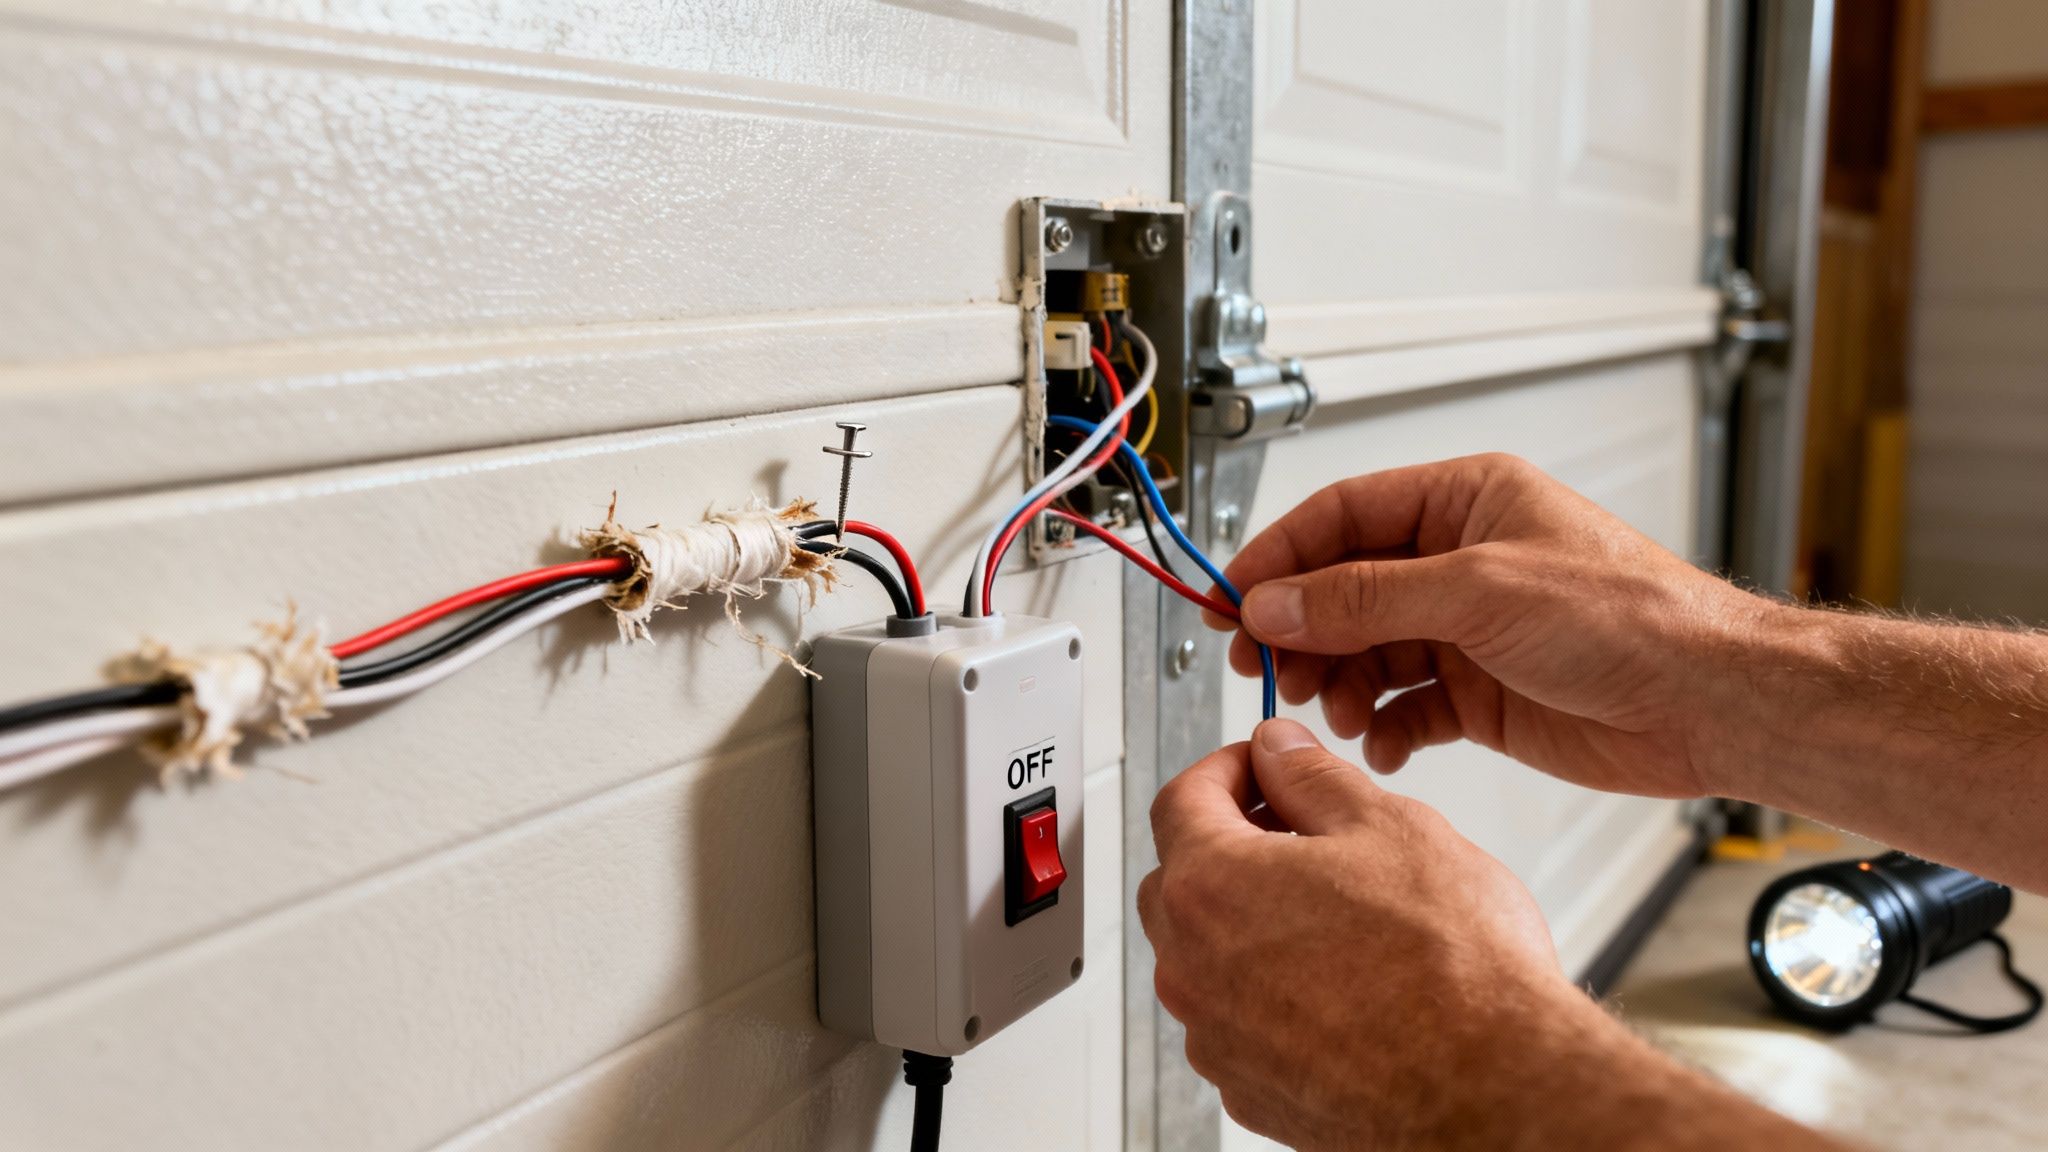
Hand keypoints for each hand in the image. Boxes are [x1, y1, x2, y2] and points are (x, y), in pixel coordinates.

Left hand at [1139, 720, 1852, 1149]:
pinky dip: (1269, 993)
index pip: (1181, 799)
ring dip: (1251, 923)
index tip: (1263, 766)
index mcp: (1212, 885)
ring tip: (1336, 914)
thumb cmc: (1453, 967)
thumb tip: (1278, 750)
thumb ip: (1311, 777)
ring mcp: (1216, 1037)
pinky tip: (1340, 983)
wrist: (1496, 1086)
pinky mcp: (1249, 1089)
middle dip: (1232, 843)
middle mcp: (1193, 967)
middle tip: (1302, 832)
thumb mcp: (1387, 826)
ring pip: (1206, 955)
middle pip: (1182, 878)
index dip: (1227, 769)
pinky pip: (1237, 1020)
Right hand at [1213, 453, 1774, 798]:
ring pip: (1369, 651)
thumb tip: (1276, 602)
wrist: (1709, 704)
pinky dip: (1386, 728)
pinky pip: (1407, 706)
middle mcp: (1463, 561)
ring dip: (1342, 685)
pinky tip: (1386, 745)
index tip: (1231, 603)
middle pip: (1345, 588)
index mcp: (1466, 502)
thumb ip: (1364, 597)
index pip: (1343, 517)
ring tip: (1338, 713)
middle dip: (1304, 631)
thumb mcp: (1479, 592)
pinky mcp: (1484, 694)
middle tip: (1266, 670)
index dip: (1280, 558)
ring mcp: (1471, 630)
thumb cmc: (1632, 620)